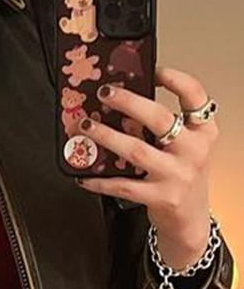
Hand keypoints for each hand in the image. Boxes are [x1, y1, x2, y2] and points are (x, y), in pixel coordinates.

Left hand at [74, 66, 217, 268]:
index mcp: (203, 131)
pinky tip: (84, 174)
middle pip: (160, 119)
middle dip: (128, 102)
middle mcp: (194, 151)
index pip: (195, 96)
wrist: (190, 218)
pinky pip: (123, 185)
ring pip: (136, 150)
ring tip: (86, 126)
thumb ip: (162, 127)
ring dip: (106, 136)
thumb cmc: (182, 176)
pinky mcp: (161, 197)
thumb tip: (121, 102)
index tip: (152, 71)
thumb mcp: (184, 147)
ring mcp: (178, 175)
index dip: (174, 79)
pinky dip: (100, 180)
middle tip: (105, 93)